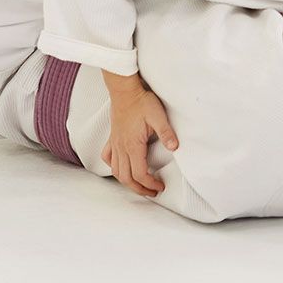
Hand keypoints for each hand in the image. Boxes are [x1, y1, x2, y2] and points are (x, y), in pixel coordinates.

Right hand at [100, 73, 177, 198]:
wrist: (125, 90)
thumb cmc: (141, 101)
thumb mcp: (158, 116)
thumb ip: (166, 133)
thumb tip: (175, 148)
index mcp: (133, 145)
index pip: (139, 174)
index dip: (150, 184)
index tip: (160, 186)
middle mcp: (121, 147)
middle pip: (126, 178)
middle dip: (139, 189)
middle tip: (152, 192)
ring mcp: (115, 143)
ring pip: (116, 171)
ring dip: (127, 182)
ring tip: (139, 185)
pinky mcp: (112, 137)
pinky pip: (107, 157)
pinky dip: (113, 167)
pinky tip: (120, 167)